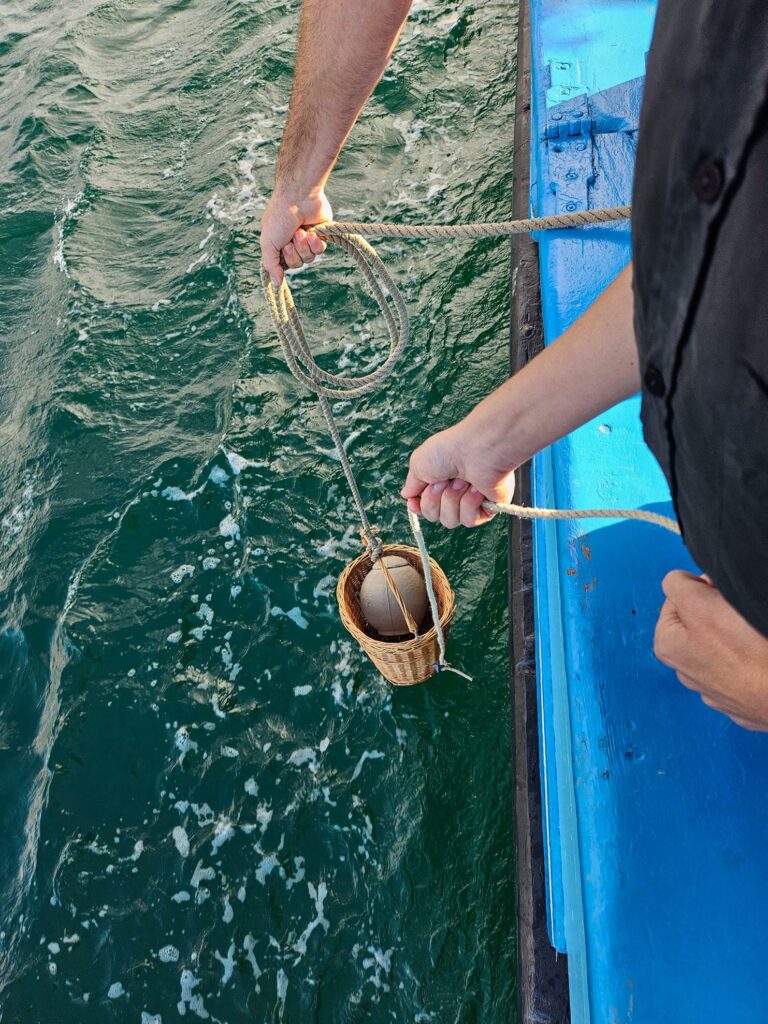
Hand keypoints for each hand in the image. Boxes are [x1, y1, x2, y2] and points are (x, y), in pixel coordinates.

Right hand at [259, 188, 332, 285]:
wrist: (299, 196)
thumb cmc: (280, 216)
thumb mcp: (268, 242)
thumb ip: (270, 264)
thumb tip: (276, 284)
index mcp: (278, 244)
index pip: (283, 265)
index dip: (285, 260)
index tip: (283, 249)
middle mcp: (292, 242)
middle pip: (297, 264)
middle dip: (295, 252)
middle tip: (291, 237)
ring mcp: (307, 239)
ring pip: (309, 259)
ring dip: (305, 246)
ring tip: (301, 232)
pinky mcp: (320, 235)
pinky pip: (320, 251)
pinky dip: (316, 243)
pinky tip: (312, 233)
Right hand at [400, 421, 515, 527]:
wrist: (478, 451)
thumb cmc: (450, 451)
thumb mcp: (418, 463)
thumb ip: (412, 483)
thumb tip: (406, 495)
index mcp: (438, 480)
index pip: (423, 506)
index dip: (418, 507)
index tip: (414, 503)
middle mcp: (453, 491)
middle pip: (433, 516)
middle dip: (434, 500)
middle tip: (444, 481)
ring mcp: (470, 500)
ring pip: (450, 521)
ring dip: (452, 501)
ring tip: (462, 482)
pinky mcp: (487, 508)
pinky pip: (469, 520)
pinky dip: (469, 505)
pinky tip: (475, 490)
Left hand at [654, 570, 767, 730]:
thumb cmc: (747, 653)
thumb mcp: (699, 604)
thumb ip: (678, 585)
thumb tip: (685, 582)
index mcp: (667, 645)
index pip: (678, 595)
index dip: (702, 588)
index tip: (720, 597)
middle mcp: (685, 670)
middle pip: (699, 618)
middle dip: (717, 611)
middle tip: (738, 617)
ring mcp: (715, 687)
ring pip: (724, 641)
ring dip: (736, 635)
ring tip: (751, 639)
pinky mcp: (741, 698)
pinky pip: (744, 665)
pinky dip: (750, 659)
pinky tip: (758, 658)